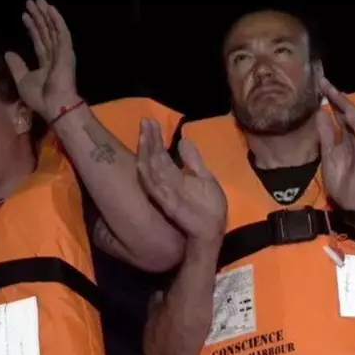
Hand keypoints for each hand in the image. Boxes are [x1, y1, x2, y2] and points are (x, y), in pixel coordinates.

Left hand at [5, 0, 80, 122]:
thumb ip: (17, 66)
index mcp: (46, 64)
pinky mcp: (67, 52)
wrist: (55, 106)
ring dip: (47, 15)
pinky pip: (62, 33)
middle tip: (32, 2)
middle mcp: (55, 56)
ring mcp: (62, 53)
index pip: (39, 41)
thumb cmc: (40, 97)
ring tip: (39, 1)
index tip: (24, 16)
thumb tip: (8, 53)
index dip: (32, 28)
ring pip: (53, 30)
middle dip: (39, 17)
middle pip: (46, 32)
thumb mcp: (22, 80)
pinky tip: (51, 9)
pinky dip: (57, 21)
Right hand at [135, 118, 226, 242]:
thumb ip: (192, 162)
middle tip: (146, 120)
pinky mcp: (167, 202)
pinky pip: (154, 187)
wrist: (211, 233)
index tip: (150, 122)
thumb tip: (183, 141)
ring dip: (147, 151)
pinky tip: (142, 161)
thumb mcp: (204, 179)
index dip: (155, 139)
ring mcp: (165, 193)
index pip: (160, 154)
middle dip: (149, 139)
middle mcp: (165, 183)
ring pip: (151, 169)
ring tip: (144, 133)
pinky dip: (147, 173)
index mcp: (174, 177)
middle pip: (153, 158)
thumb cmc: (208, 209)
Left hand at [316, 78, 354, 210]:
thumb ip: (326, 134)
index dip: (330, 99)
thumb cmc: (341, 179)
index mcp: (345, 136)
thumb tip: (320, 113)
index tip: (319, 85)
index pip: (338, 113)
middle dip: (336, 97)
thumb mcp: (328, 153)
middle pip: (347, 112)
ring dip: (346, 105)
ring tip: (334, 92)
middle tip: (324, 82)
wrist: (350, 202)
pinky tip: (347, 113)